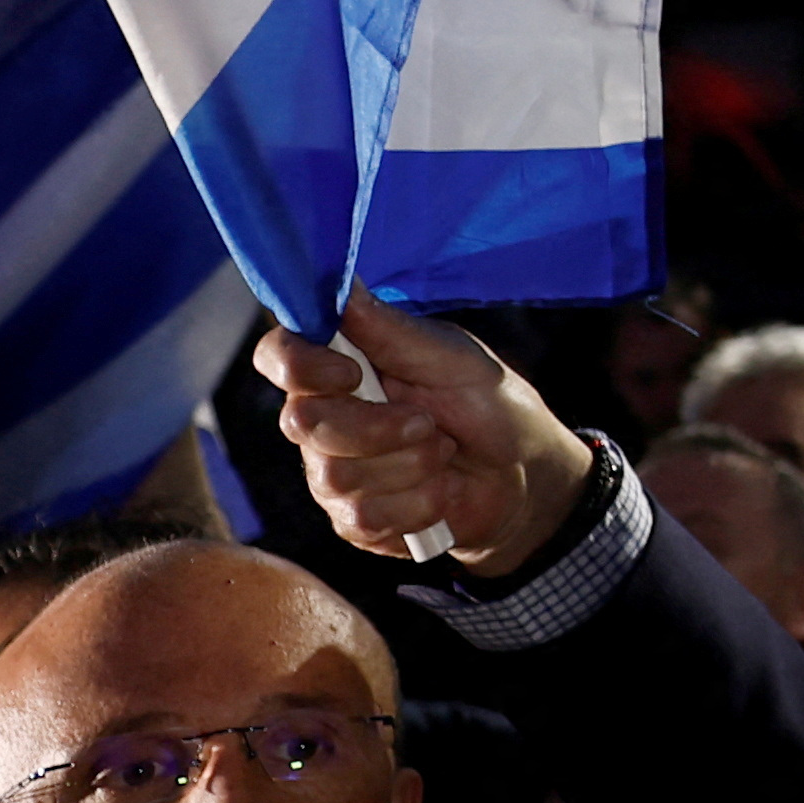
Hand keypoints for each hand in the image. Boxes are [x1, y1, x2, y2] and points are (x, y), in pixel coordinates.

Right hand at [258, 291, 600, 578]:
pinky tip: (441, 491)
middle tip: (429, 422)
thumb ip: (391, 329)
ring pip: (337, 476)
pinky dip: (418, 503)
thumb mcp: (452, 357)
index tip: (352, 372)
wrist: (524, 474)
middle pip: (302, 423)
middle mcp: (324, 419)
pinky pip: (364, 517)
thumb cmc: (487, 402)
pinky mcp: (353, 521)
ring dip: (410, 465)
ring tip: (444, 452)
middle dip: (377, 426)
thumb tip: (340, 281)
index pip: (279, 356)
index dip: (300, 366)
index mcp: (342, 366)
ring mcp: (332, 473)